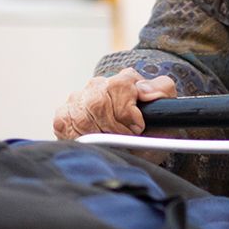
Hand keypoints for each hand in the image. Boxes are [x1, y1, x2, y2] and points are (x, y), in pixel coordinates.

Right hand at [52, 68, 177, 140]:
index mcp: (123, 80)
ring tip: (111, 143)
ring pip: (82, 117)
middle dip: (114, 128)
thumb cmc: (151, 130)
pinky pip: (65, 124)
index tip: (138, 127)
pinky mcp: (62, 117)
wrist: (136, 148)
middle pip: (99, 103)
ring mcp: (77, 100)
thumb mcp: (165, 111)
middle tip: (124, 139)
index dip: (130, 113)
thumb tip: (144, 91)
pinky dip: (79, 138)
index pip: (121, 85)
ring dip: (99, 136)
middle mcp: (97, 86)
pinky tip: (93, 143)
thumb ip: (162, 91)